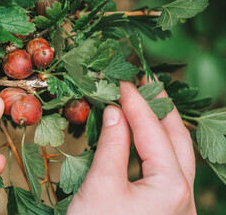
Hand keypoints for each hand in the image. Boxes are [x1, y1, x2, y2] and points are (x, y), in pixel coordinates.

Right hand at [67, 79, 195, 214]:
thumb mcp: (101, 185)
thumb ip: (112, 145)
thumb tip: (115, 112)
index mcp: (170, 186)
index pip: (152, 131)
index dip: (135, 103)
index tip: (122, 83)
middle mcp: (184, 195)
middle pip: (177, 139)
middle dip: (160, 108)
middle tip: (146, 83)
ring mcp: (179, 204)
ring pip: (176, 154)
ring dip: (160, 126)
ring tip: (146, 103)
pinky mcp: (167, 210)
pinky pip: (168, 170)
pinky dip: (156, 148)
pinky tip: (143, 137)